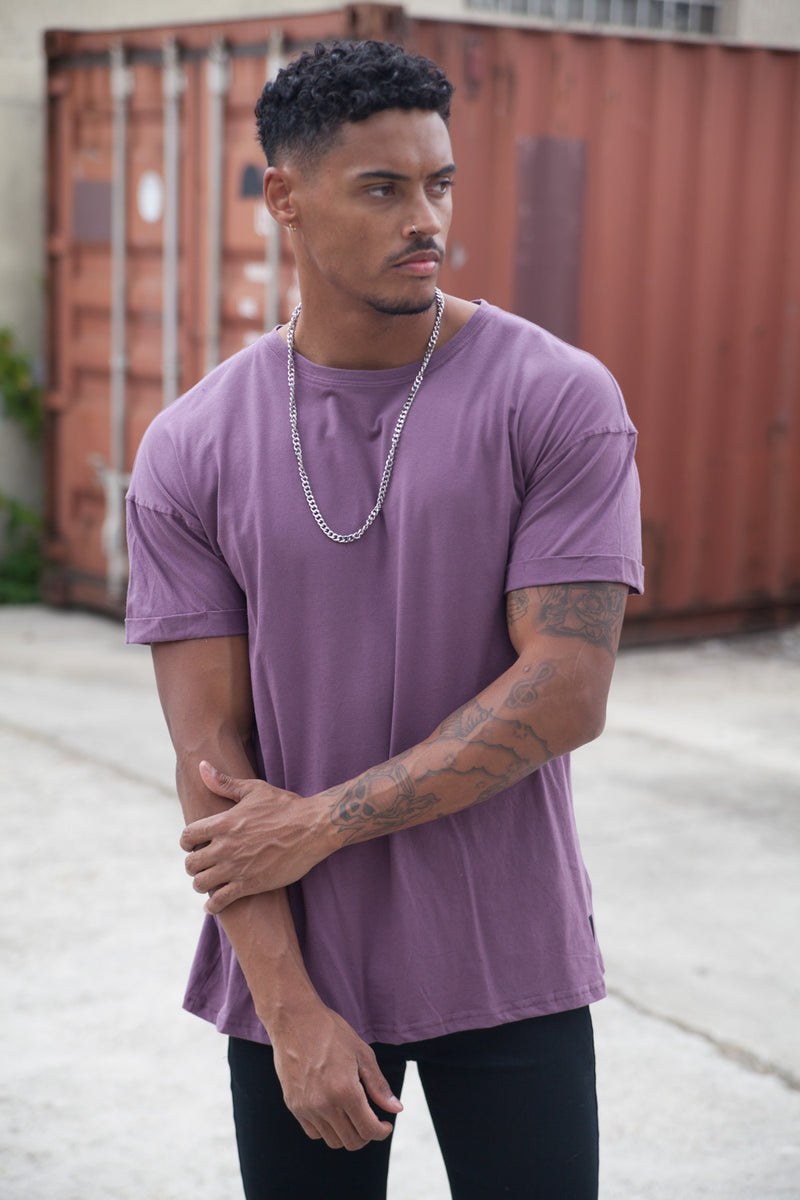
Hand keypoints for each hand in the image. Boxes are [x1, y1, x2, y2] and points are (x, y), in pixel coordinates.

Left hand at [179, 761, 329, 911]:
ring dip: (201, 884)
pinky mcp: (251, 885)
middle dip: (193, 864)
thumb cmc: (285, 806)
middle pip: (190, 864)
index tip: (193, 845)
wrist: (313, 828)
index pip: (186, 836)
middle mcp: (225, 846)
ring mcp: (237, 867)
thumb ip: (224, 782)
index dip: (186, 842)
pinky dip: (213, 906)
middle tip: (202, 864)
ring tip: (208, 882)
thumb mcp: (254, 789)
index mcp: (223, 822)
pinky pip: (220, 901)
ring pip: (200, 884)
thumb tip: (202, 765)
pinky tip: (214, 905)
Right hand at [269, 1003, 401, 1149]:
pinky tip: (333, 1111)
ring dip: (347, 1133)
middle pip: (351, 1141)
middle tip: (371, 1119)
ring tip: (352, 1113)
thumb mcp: (362, 1053)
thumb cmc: (331, 1032)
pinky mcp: (293, 1105)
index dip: (381, 1132)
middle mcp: (324, 1104)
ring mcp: (306, 1107)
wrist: (294, 1019)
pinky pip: (314, 1132)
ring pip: (333, 1140)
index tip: (385, 1125)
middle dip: (366, 1134)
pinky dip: (327, 1129)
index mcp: (345, 1090)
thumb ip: (378, 1085)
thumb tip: (396, 1109)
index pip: (368, 1129)